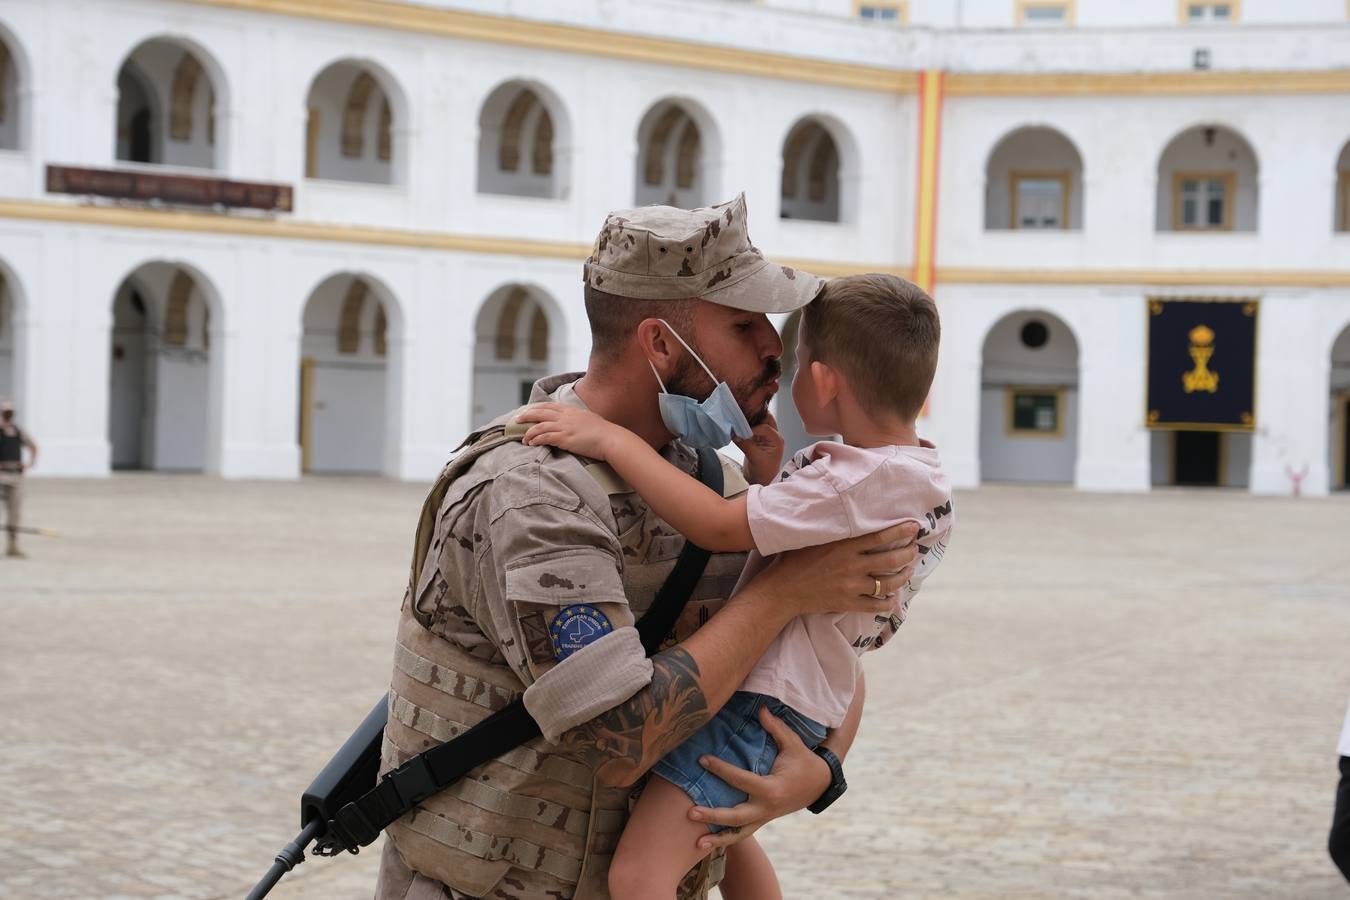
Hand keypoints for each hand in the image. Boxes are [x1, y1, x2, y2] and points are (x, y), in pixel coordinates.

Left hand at [516, 402, 619, 460]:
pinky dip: (535, 439)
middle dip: (526, 415)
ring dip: (529, 432)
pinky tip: (531, 443)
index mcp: (571, 410)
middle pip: (540, 412)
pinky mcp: (564, 438)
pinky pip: (544, 437)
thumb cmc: (603, 432)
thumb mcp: (589, 419)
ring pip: (539, 426)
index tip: (528, 410)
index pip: (549, 405)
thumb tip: (574, 423)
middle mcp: (565, 416)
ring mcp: (564, 426)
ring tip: (523, 438)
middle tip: (517, 420)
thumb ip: (578, 419)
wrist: (610, 439)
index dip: (536, 407)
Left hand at [686, 706, 831, 849]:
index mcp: (772, 789)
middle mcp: (767, 808)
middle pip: (736, 817)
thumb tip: (761, 709)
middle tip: (689, 812)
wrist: (821, 785)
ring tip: (697, 844)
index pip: (741, 780)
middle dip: (713, 815)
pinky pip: (743, 833)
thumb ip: (775, 727)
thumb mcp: (793, 743)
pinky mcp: (763, 821)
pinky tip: (708, 842)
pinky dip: (727, 840)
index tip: (702, 760)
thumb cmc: (804, 761)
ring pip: (739, 833)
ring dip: (718, 839)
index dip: (720, 769)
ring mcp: (765, 818)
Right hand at [734, 413, 784, 485]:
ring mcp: (764, 436)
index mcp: (777, 439)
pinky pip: (751, 428)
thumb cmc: (764, 473)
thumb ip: (745, 444)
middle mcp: (772, 435)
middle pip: (764, 418)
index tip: (741, 430)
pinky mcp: (756, 439)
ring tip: (737, 421)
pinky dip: (744, 427)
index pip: (764, 427)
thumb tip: (734, 434)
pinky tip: (736, 428)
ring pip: (758, 422)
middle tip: (741, 417)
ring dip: (748, 421)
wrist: (761, 480)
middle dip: (753, 417)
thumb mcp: (755, 458)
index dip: (752, 428)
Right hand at [745, 521, 918, 618]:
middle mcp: (851, 565)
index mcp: (843, 545)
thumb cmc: (794, 559)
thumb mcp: (813, 537)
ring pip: (888, 582)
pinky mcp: (847, 603)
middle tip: (915, 549)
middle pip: (891, 559)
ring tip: (909, 570)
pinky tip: (893, 599)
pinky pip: (876, 605)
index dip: (901, 531)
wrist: (781, 590)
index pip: (880, 536)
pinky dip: (888, 603)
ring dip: (903, 576)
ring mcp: (851, 586)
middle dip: (909, 553)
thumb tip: (846, 510)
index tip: (914, 527)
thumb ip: (832, 527)